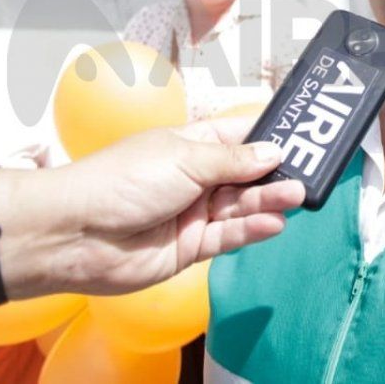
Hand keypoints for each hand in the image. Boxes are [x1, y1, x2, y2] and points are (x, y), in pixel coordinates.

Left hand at [2, 119, 303, 297]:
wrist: (76, 234)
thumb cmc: (124, 180)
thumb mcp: (184, 158)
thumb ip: (233, 161)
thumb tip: (274, 152)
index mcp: (189, 144)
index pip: (237, 137)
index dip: (267, 137)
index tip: (302, 136)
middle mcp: (194, 178)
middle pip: (244, 174)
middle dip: (274, 173)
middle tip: (308, 173)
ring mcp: (193, 214)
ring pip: (240, 206)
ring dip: (268, 201)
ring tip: (297, 196)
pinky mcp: (191, 248)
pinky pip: (229, 237)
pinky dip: (252, 230)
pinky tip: (274, 222)